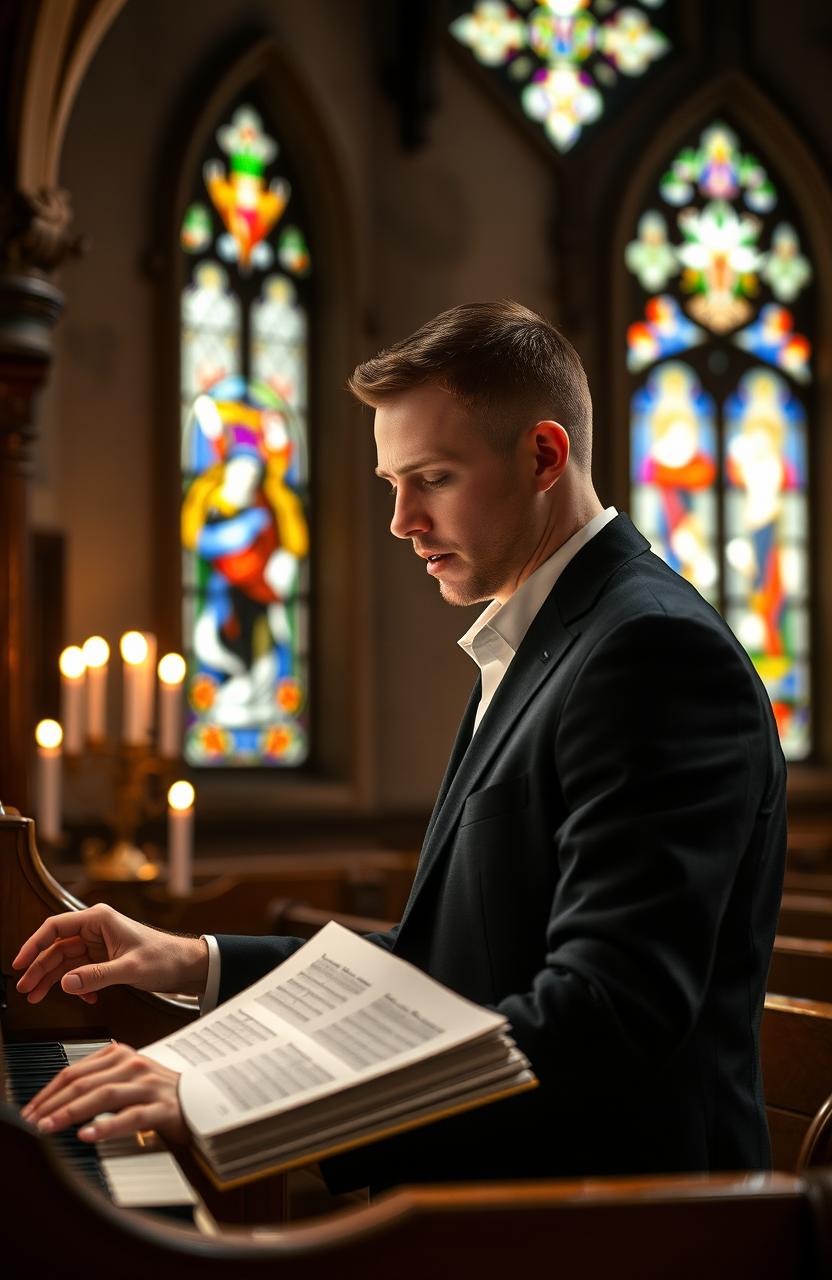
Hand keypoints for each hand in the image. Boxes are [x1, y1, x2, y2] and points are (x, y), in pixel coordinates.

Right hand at [13, 903, 208, 1003]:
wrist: (187, 966)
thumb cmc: (165, 958)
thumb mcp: (129, 968)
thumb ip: (96, 976)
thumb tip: (66, 982)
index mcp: (99, 920)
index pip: (55, 928)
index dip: (33, 945)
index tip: (19, 963)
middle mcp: (96, 929)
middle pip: (56, 947)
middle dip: (40, 969)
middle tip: (26, 989)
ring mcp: (99, 944)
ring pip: (65, 961)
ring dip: (53, 980)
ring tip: (38, 997)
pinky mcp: (104, 958)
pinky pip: (81, 971)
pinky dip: (78, 985)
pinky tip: (85, 997)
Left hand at [20, 1042, 187, 1144]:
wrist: (201, 1098)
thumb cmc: (158, 1092)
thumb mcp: (125, 1078)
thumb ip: (96, 1082)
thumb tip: (57, 1099)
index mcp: (120, 1055)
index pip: (75, 1071)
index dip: (48, 1091)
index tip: (31, 1109)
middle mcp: (133, 1066)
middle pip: (84, 1082)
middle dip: (53, 1102)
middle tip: (33, 1121)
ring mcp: (148, 1085)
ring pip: (103, 1095)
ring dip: (71, 1112)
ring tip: (50, 1126)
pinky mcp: (161, 1108)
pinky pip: (130, 1116)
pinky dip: (106, 1126)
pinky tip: (88, 1134)